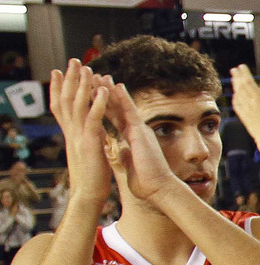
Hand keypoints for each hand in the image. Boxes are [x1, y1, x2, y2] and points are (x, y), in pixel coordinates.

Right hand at [48, 61, 112, 211]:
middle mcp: (72, 131)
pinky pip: (93, 119)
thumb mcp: (88, 151)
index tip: (59, 71)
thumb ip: (88, 138)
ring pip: (78, 104)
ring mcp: (79, 136)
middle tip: (72, 60)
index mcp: (72, 133)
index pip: (62, 106)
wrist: (88, 194)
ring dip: (82, 85)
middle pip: (66, 99)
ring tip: (86, 67)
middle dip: (69, 79)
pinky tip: (102, 90)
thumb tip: (90, 129)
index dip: (60, 88)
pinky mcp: (90, 142)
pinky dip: (97, 103)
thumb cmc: (91, 176)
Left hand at [100, 82, 178, 204]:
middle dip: (104, 93)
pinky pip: (129, 111)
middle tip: (95, 77)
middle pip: (117, 108)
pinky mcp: (141, 132)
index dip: (105, 106)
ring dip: (109, 90)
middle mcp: (136, 131)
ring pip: (121, 105)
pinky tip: (115, 85)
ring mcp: (139, 130)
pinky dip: (122, 97)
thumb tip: (120, 153)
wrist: (159, 188)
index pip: (115, 118)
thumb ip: (126, 156)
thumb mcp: (131, 166)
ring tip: (99, 75)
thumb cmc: (147, 183)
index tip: (95, 94)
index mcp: (132, 140)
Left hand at [230, 63, 259, 144]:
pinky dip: (235, 97)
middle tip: (234, 69)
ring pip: (237, 94)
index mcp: (258, 99)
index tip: (242, 66)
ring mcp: (245, 110)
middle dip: (237, 77)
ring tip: (233, 78)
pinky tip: (234, 95)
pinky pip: (236, 104)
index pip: (249, 82)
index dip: (245, 74)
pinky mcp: (243, 117)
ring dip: (235, 85)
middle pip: (241, 87)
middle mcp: (249, 103)